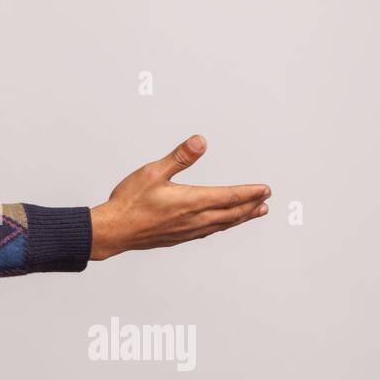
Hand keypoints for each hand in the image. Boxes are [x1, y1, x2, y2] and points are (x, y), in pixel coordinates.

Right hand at [89, 135, 268, 260]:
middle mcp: (194, 219)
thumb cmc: (129, 202)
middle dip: (251, 205)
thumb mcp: (153, 172)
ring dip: (241, 217)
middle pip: (232, 213)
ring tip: (255, 212)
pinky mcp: (179, 238)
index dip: (250, 192)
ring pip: (223, 224)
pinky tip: (222, 224)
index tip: (265, 189)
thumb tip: (201, 141)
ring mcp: (188, 231)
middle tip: (266, 200)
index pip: (229, 196)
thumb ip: (179, 157)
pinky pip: (209, 232)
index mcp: (191, 201)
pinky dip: (223, 226)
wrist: (113, 231)